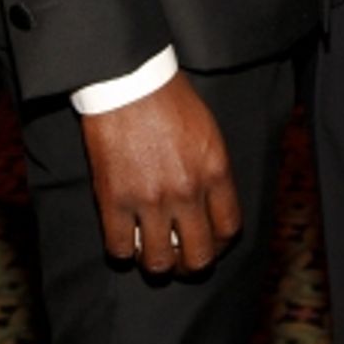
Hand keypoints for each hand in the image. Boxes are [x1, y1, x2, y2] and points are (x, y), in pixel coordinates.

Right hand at [80, 72, 241, 275]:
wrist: (128, 79)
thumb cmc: (169, 98)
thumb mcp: (208, 130)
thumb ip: (213, 171)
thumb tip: (213, 207)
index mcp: (214, 170)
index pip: (229, 230)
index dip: (220, 244)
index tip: (209, 243)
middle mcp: (187, 191)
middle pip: (198, 257)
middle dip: (190, 263)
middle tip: (180, 255)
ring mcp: (150, 199)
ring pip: (159, 263)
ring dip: (157, 262)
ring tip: (151, 250)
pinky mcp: (114, 200)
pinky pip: (121, 250)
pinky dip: (123, 250)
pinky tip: (125, 236)